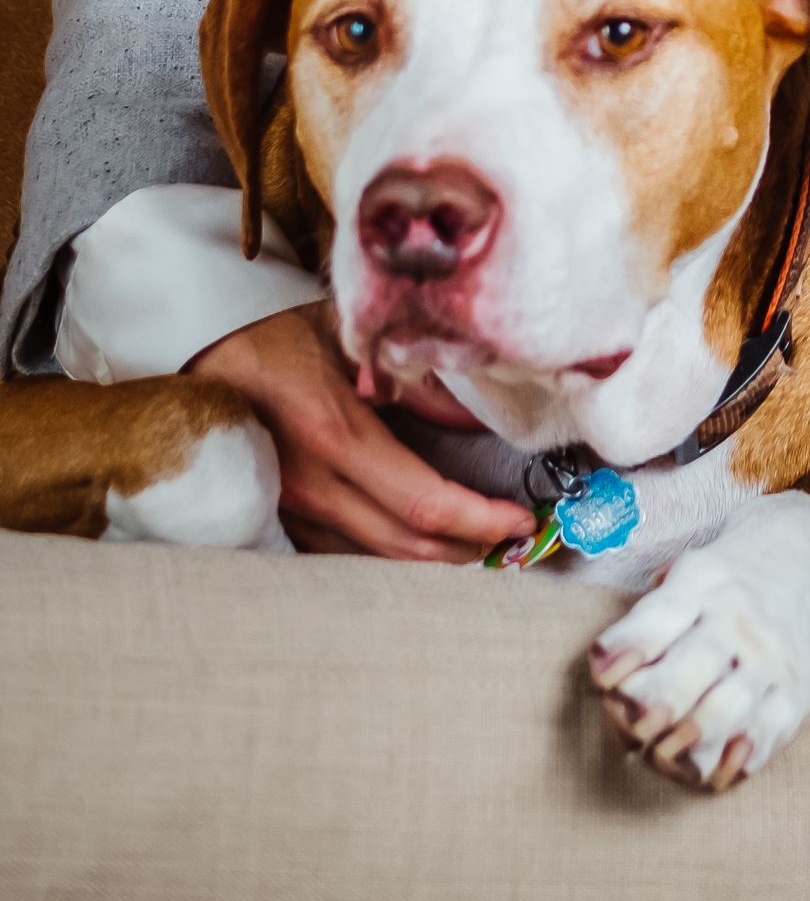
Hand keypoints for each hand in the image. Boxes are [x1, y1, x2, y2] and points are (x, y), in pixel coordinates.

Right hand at [188, 303, 535, 560]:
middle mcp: (311, 487)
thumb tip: (480, 419)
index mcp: (333, 436)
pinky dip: (394, 555)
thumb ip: (416, 380)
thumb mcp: (350, 339)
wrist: (197, 362)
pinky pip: (347, 555)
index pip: (422, 504)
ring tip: (485, 543)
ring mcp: (291, 512)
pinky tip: (427, 543)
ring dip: (436, 561)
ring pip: (377, 562)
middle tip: (517, 537)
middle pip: (405, 548)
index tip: (522, 516)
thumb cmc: (277, 338)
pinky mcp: (281, 521)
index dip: (479, 520)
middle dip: (470, 550)